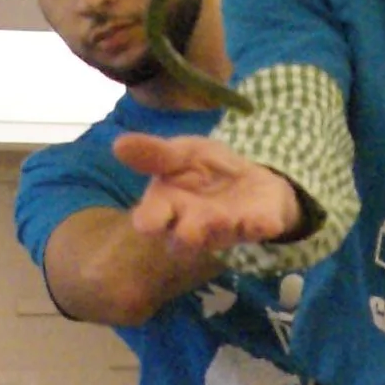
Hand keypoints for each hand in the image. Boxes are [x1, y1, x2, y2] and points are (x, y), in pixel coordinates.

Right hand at [112, 130, 303, 250]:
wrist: (251, 177)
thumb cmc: (206, 169)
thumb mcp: (182, 152)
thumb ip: (156, 153)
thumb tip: (117, 144)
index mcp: (168, 205)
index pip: (152, 218)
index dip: (149, 221)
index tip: (146, 223)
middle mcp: (193, 224)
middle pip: (183, 240)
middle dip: (187, 235)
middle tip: (189, 230)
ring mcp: (226, 228)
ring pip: (219, 237)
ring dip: (221, 229)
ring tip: (225, 218)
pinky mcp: (256, 225)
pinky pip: (258, 229)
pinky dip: (262, 225)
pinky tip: (266, 222)